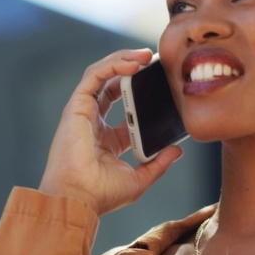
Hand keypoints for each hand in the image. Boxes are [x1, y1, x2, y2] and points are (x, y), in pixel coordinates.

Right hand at [37, 49, 183, 215]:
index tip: (163, 84)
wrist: (78, 199)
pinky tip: (132, 63)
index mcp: (106, 138)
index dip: (142, 92)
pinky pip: (95, 76)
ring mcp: (84, 112)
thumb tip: (177, 150)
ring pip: (102, 74)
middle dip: (133, 68)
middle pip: (113, 84)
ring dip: (123, 59)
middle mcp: (93, 121)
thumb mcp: (139, 179)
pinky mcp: (77, 106)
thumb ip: (158, 163)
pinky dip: (112, 65)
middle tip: (156, 61)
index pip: (125, 107)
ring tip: (146, 55)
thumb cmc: (101, 195)